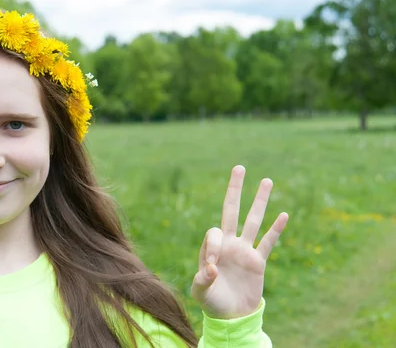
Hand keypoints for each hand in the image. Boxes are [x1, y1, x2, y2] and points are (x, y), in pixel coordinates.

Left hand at [190, 165, 288, 318]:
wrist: (231, 316)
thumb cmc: (211, 302)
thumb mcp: (200, 292)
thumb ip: (202, 279)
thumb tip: (212, 268)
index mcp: (212, 248)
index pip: (214, 234)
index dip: (213, 247)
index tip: (212, 268)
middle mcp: (229, 244)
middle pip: (232, 211)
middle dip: (235, 190)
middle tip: (239, 168)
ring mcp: (245, 250)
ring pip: (254, 220)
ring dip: (260, 201)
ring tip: (267, 180)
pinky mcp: (259, 261)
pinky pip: (268, 242)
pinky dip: (276, 229)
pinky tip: (283, 214)